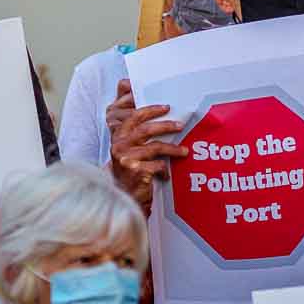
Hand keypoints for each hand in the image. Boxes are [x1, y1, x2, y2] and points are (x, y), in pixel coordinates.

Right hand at [108, 79, 186, 211]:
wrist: (121, 195)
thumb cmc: (130, 168)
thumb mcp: (129, 149)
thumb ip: (138, 133)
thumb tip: (162, 115)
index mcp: (119, 136)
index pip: (134, 117)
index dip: (151, 110)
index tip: (166, 107)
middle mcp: (120, 145)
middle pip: (146, 129)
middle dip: (166, 126)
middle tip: (181, 125)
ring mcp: (127, 159)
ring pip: (155, 147)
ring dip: (173, 148)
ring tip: (184, 151)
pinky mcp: (136, 172)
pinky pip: (158, 165)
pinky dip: (166, 170)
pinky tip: (167, 175)